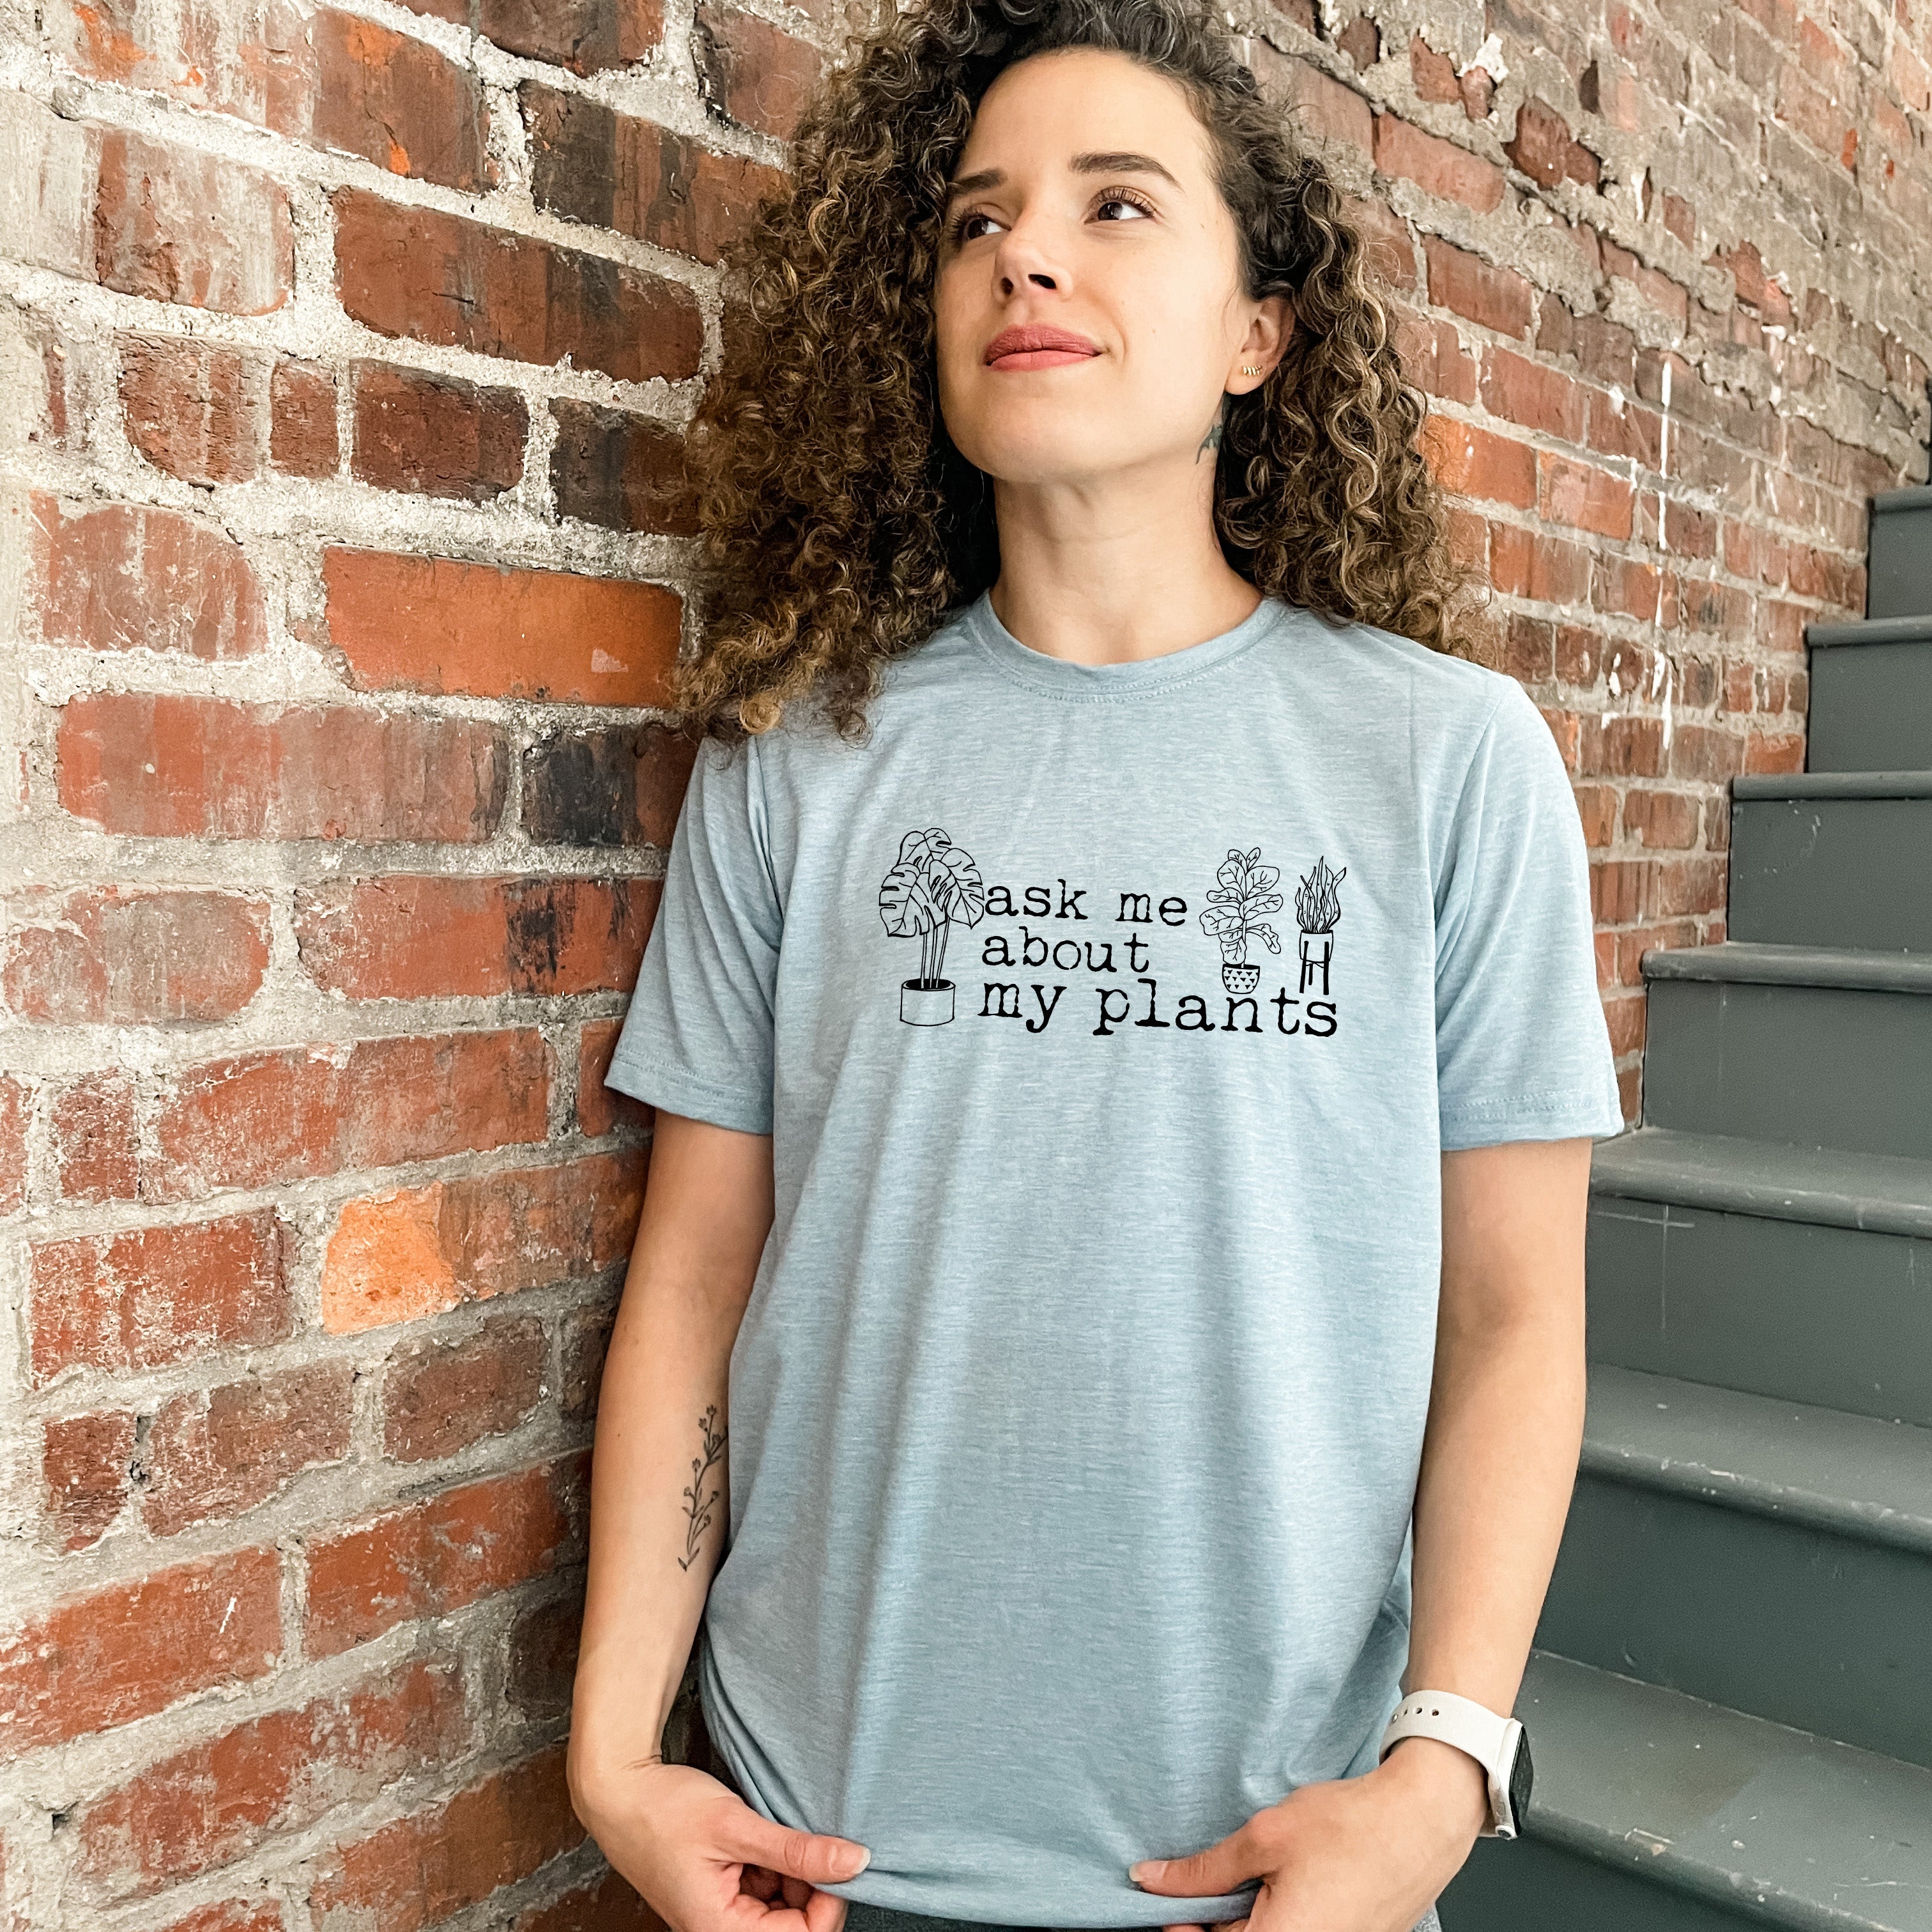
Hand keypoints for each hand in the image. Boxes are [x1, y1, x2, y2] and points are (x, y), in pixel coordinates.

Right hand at [568, 1751, 871, 1931]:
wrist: (619, 1791)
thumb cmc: (664, 1811)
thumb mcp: (737, 1826)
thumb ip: (796, 1849)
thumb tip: (856, 1862)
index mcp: (720, 1930)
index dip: (830, 1901)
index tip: (840, 1858)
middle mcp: (721, 1930)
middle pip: (794, 1925)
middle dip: (812, 1885)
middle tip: (810, 1838)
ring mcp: (722, 1912)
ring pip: (783, 1907)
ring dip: (794, 1873)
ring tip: (780, 1831)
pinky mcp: (722, 1892)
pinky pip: (765, 1890)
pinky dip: (775, 1864)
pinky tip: (765, 1836)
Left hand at [1126, 1739, 1488, 1931]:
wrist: (1421, 1821)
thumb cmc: (1350, 1827)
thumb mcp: (1264, 1838)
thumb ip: (1203, 1870)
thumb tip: (1151, 1879)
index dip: (1181, 1921)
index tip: (1163, 1898)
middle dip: (1216, 1916)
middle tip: (1214, 1879)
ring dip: (1247, 1915)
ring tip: (1257, 1875)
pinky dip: (1276, 1915)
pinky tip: (1280, 1884)